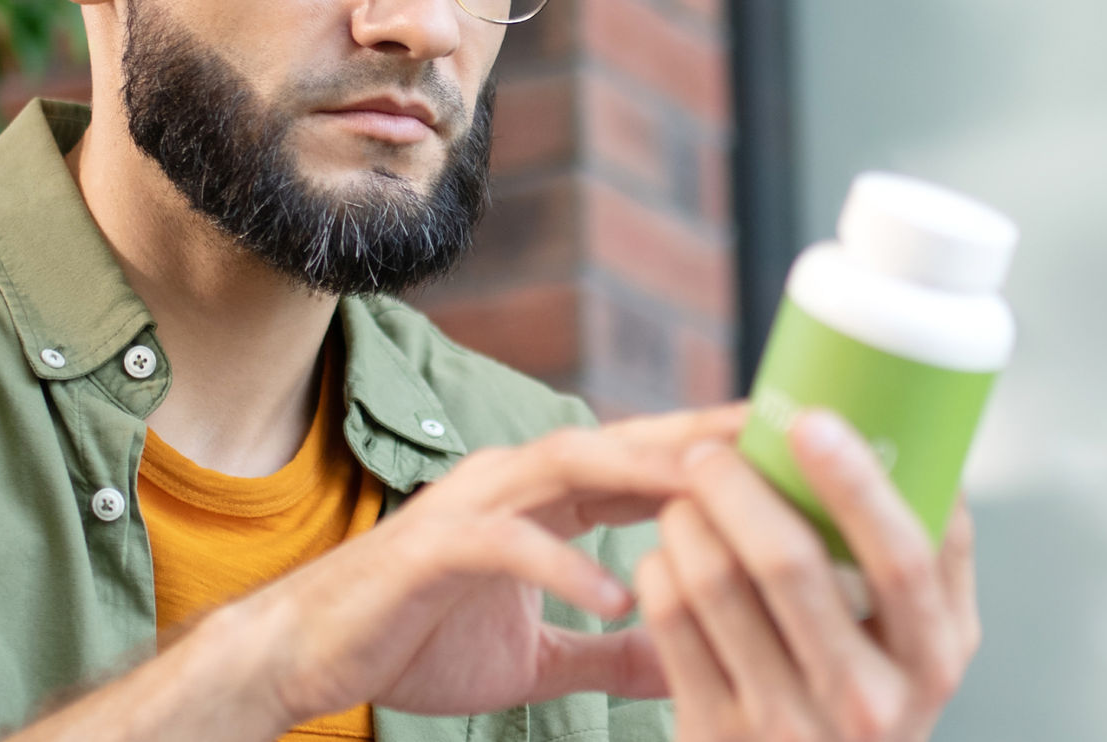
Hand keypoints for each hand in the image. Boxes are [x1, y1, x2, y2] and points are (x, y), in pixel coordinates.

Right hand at [214, 404, 745, 723]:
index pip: (646, 463)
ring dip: (645, 478)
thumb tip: (685, 666)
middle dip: (701, 440)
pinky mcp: (431, 549)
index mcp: (542, 497)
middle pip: (624, 443)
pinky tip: (617, 597)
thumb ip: (610, 654)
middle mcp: (512, 481)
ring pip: (570, 468)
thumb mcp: (538, 658)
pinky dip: (561, 566)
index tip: (797, 456)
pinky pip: (505, 545)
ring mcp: (469, 506)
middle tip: (781, 440)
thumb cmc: (415, 642)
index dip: (718, 455)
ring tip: (719, 496)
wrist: (309, 657)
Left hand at [633, 410, 981, 741]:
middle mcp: (869, 700)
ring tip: (683, 501)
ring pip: (716, 582)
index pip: (906, 558)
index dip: (858, 483)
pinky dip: (661, 569)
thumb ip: (919, 567)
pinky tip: (666, 557)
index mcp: (934, 659)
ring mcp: (789, 724)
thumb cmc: (864, 699)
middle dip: (739, 486)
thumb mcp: (917, 650)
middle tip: (709, 452)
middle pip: (793, 561)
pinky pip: (672, 621)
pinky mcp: (717, 735)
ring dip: (688, 519)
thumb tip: (899, 433)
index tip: (811, 420)